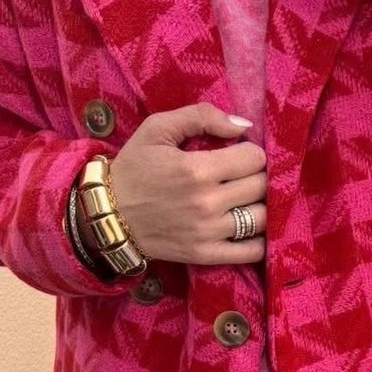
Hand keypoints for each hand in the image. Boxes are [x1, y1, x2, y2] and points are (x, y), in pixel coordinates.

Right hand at [105, 103, 267, 265]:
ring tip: (247, 198)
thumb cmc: (134, 168)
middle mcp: (207, 202)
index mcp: (197, 169)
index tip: (238, 153)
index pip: (255, 158)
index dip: (250, 151)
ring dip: (261, 205)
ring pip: (263, 217)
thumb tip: (243, 124)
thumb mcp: (158, 128)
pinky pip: (252, 251)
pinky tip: (251, 227)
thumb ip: (201, 116)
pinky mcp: (206, 254)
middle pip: (261, 186)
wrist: (108, 215)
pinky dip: (261, 240)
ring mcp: (208, 232)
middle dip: (257, 175)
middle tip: (243, 175)